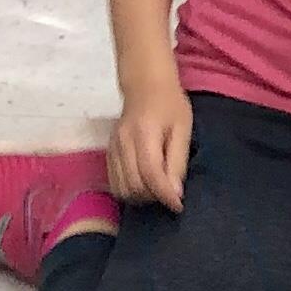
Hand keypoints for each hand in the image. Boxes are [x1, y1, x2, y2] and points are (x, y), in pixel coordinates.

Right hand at [109, 84, 191, 209]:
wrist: (144, 85)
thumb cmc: (169, 105)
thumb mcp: (182, 129)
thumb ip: (178, 161)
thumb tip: (175, 194)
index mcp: (144, 133)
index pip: (151, 174)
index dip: (165, 195)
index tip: (178, 206)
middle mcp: (123, 143)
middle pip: (134, 185)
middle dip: (154, 197)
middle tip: (169, 195)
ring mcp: (112, 148)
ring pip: (122, 188)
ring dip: (141, 197)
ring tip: (157, 190)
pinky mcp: (108, 153)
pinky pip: (114, 183)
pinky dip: (129, 191)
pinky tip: (143, 186)